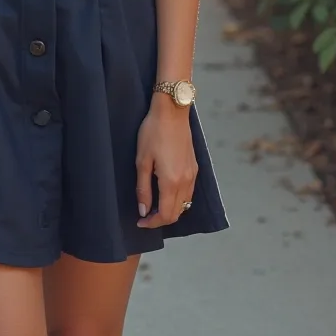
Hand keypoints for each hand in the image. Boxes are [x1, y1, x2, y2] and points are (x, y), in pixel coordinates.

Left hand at [135, 99, 197, 228]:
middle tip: (145, 215)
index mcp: (172, 182)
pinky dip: (178, 199)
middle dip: (161, 219)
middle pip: (177, 213)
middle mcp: (186, 182)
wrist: (172, 111)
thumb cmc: (153, 132)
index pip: (166, 214)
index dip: (153, 223)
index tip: (140, 222)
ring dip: (171, 209)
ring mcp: (192, 174)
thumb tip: (143, 211)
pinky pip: (189, 192)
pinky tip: (166, 192)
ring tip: (154, 205)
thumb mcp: (142, 160)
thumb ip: (143, 189)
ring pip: (185, 204)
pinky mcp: (195, 167)